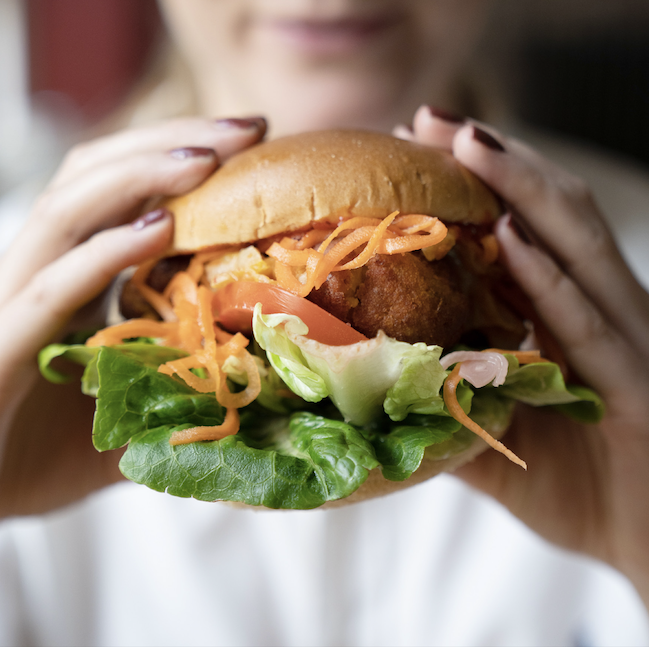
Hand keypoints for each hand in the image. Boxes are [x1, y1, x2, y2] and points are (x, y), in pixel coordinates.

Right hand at [0, 116, 266, 517]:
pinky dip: (105, 251)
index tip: (258, 142)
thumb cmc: (53, 452)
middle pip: (98, 176)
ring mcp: (19, 298)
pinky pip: (54, 285)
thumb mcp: (140, 407)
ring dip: (140, 174)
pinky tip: (158, 230)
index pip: (125, 193)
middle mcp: (45, 270)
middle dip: (173, 141)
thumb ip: (191, 382)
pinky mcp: (3, 340)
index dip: (183, 157)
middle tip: (250, 128)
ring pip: (70, 211)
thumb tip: (268, 377)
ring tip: (208, 159)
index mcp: (77, 276)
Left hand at [398, 106, 648, 604]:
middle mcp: (597, 312)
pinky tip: (512, 239)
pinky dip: (549, 276)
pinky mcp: (637, 382)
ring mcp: (623, 340)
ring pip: (576, 247)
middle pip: (546, 217)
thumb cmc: (580, 489)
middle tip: (426, 119)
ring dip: (520, 189)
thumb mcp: (498, 441)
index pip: (517, 232)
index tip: (410, 150)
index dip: (470, 186)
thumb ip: (450, 404)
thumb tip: (381, 389)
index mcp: (564, 319)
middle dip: (490, 161)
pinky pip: (589, 321)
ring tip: (467, 142)